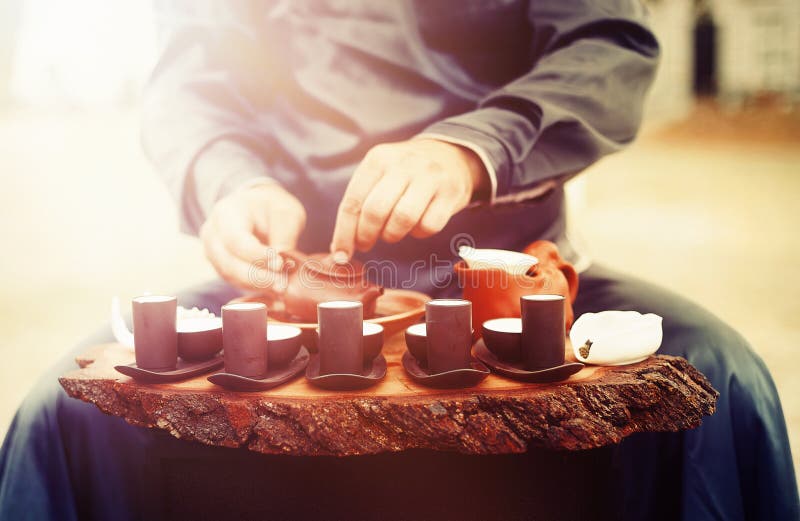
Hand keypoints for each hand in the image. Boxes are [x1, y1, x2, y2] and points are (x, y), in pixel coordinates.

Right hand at [200, 182, 305, 289]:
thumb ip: (285, 233)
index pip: (235, 239)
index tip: (279, 264)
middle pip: (228, 262)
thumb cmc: (272, 208)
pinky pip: (233, 281)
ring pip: (229, 275)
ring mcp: (212, 251)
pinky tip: (273, 288)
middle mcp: (212, 233)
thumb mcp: (286, 212)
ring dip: (256, 285)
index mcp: (226, 213)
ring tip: (280, 288)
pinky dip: (253, 287)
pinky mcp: (219, 266)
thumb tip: (281, 259)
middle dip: (256, 276)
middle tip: (282, 284)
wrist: (258, 210)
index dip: (257, 255)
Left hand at [330, 138, 487, 257]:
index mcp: (378, 158)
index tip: (340, 254)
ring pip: (403, 219)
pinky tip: (416, 225)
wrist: (451, 156)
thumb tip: (339, 247)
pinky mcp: (451, 193)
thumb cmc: (405, 174)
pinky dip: (419, 233)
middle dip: (366, 236)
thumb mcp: (379, 173)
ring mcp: (429, 177)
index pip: (353, 201)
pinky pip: (429, 226)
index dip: (344, 233)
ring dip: (392, 235)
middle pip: (375, 211)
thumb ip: (359, 203)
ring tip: (391, 232)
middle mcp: (403, 164)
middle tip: (366, 244)